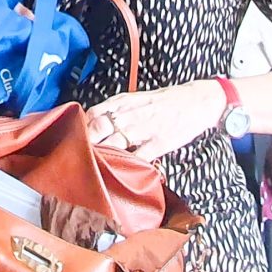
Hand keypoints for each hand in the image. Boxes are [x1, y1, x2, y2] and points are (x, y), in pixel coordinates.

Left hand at [87, 82, 228, 163]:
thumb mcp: (136, 99)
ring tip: (94, 168)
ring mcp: (144, 129)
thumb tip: (93, 123)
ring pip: (115, 144)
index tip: (74, 140)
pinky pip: (139, 157)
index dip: (81, 129)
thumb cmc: (164, 101)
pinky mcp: (159, 143)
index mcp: (123, 102)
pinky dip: (129, 166)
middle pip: (98, 129)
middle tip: (79, 158)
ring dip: (103, 157)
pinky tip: (121, 173)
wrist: (196, 101)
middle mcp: (130, 114)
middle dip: (86, 144)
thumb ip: (115, 110)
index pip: (92, 114)